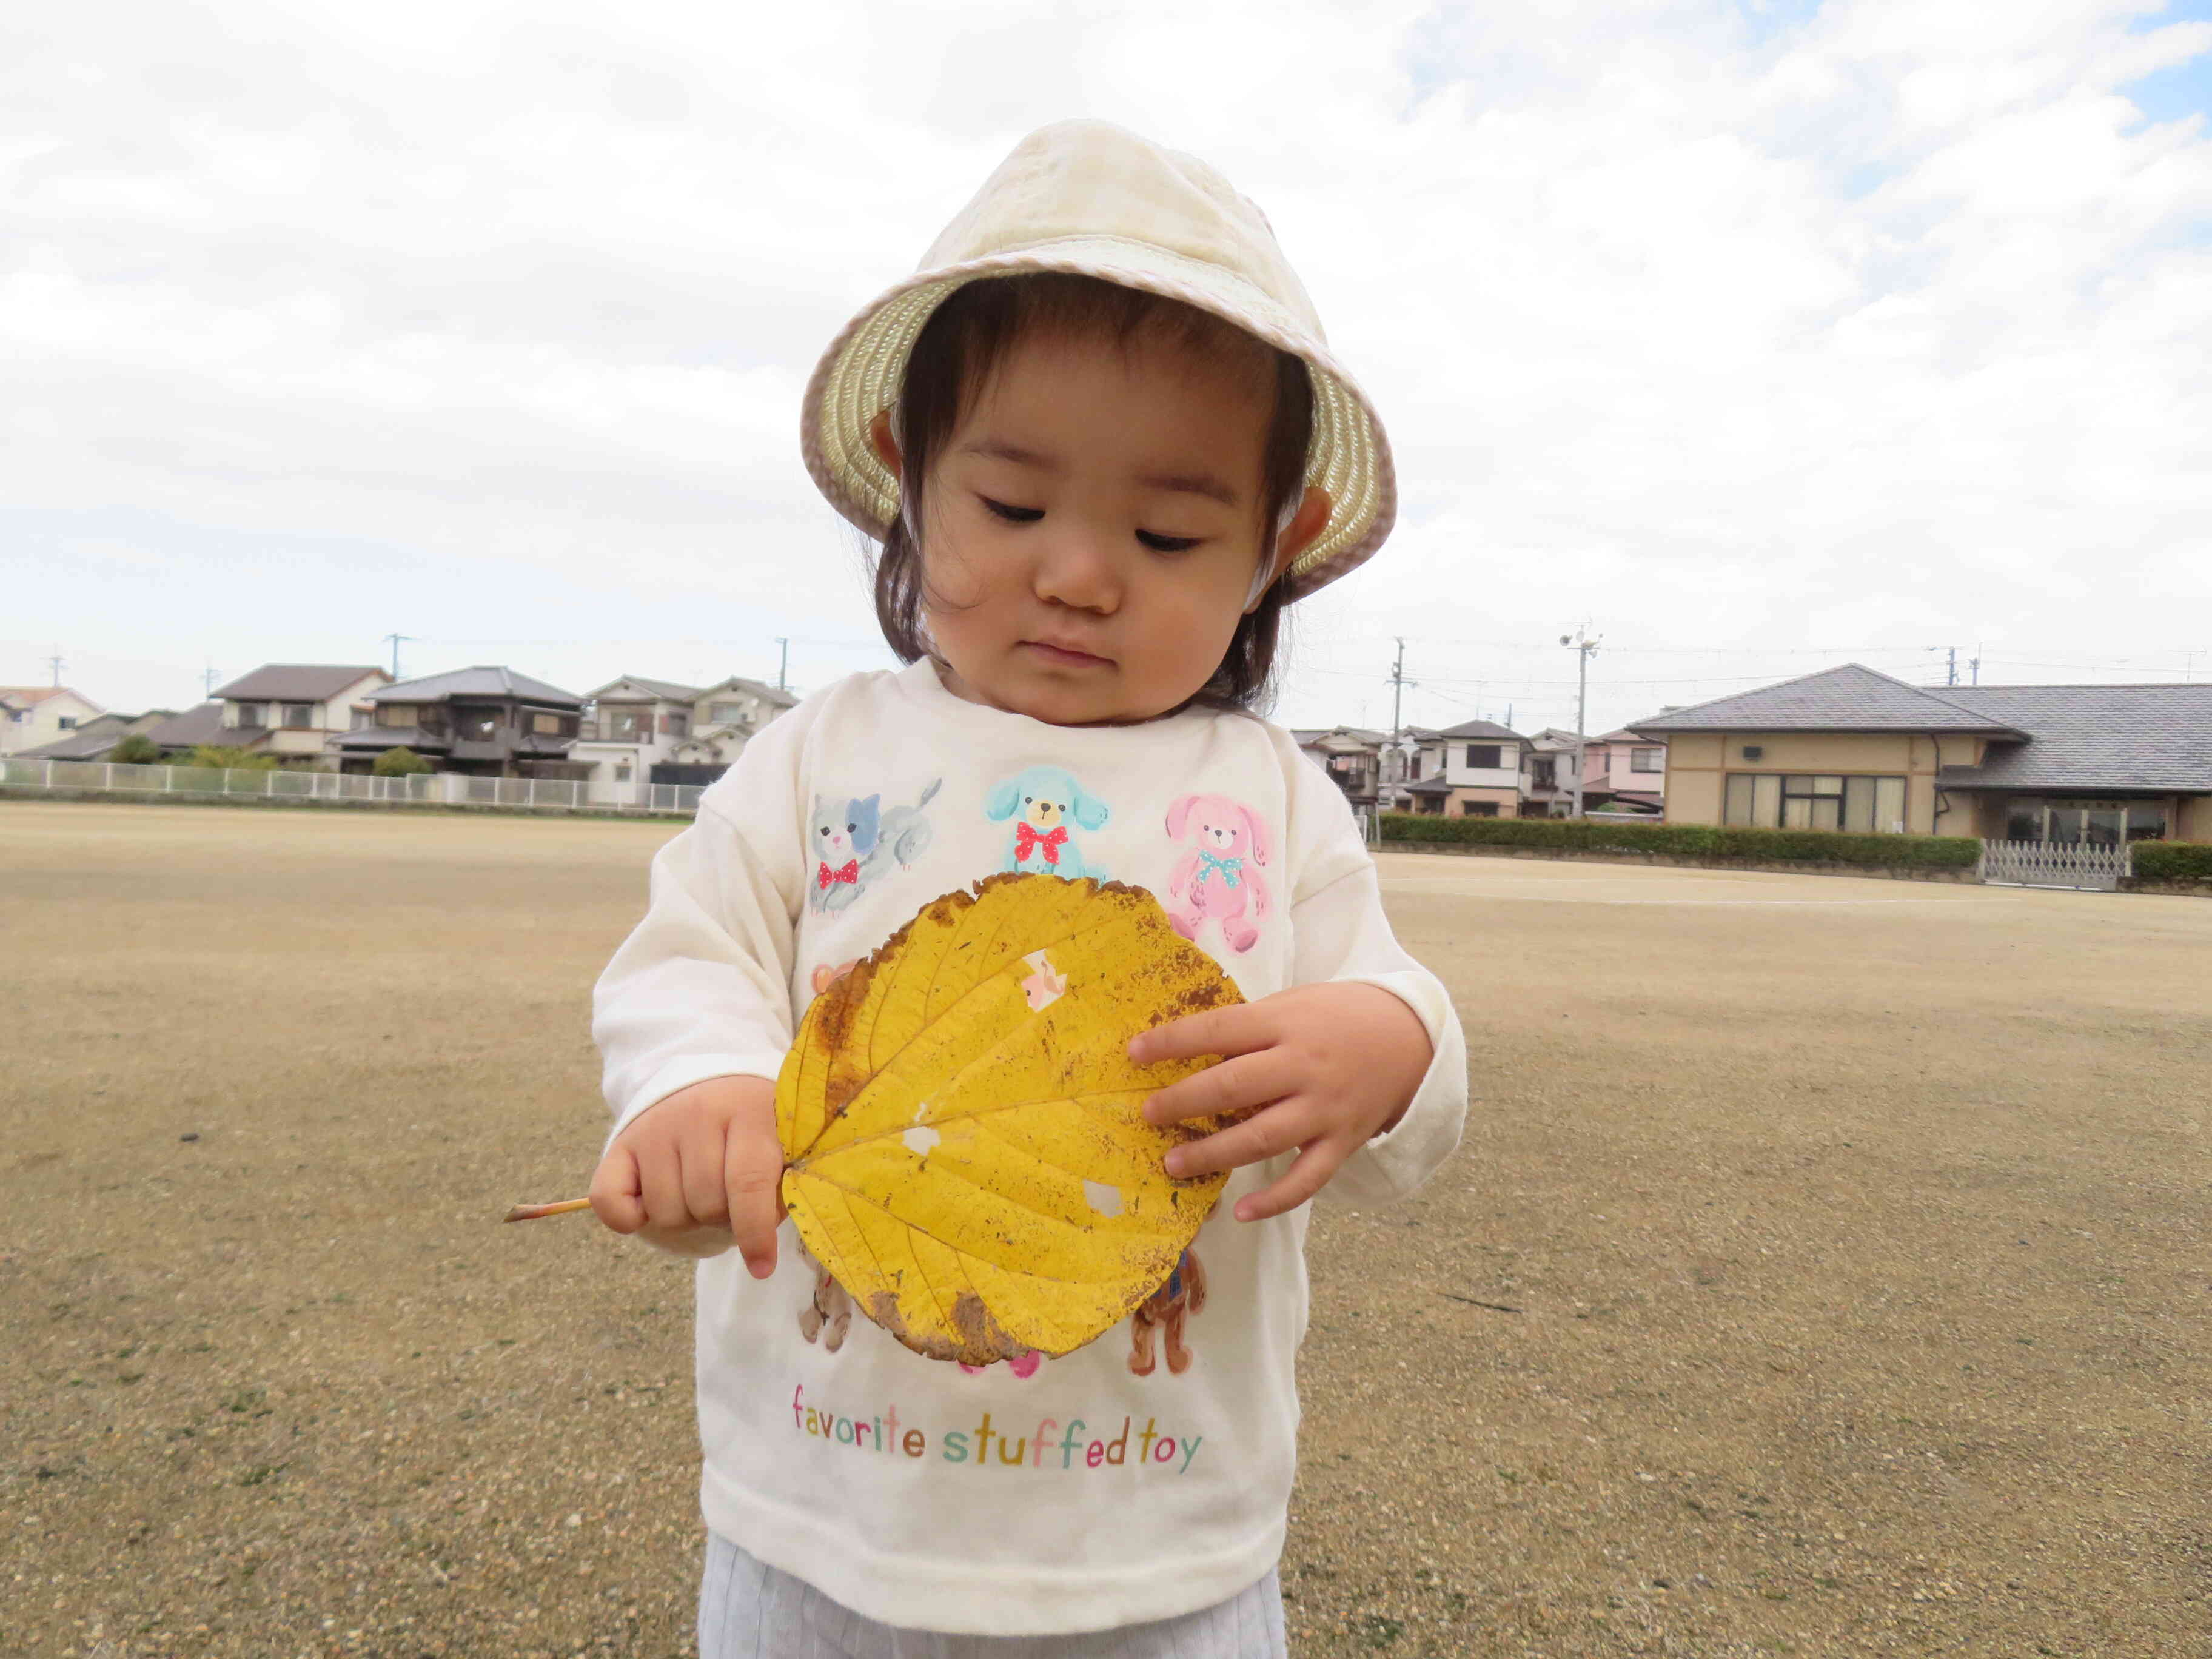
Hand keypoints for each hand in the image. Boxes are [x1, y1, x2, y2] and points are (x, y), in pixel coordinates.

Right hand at [588, 1076, 784, 1274]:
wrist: (711, 1088)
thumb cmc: (754, 1132)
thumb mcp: (782, 1149)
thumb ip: (780, 1188)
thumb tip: (763, 1231)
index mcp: (750, 1111)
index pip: (748, 1182)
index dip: (755, 1232)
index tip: (762, 1268)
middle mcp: (699, 1113)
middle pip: (707, 1203)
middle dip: (721, 1219)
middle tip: (727, 1201)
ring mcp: (657, 1126)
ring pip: (667, 1211)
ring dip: (686, 1220)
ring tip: (696, 1194)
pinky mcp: (622, 1142)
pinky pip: (611, 1200)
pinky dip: (628, 1219)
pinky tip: (648, 1210)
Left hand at [1130, 982, 1431, 1222]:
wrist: (1409, 1038)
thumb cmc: (1334, 1017)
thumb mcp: (1292, 1005)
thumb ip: (1248, 1029)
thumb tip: (1185, 1051)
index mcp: (1286, 1023)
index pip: (1221, 1030)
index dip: (1174, 1042)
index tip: (1134, 1054)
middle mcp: (1305, 1066)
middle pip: (1236, 1086)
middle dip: (1185, 1101)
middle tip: (1147, 1114)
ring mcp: (1325, 1108)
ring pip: (1264, 1137)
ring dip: (1214, 1153)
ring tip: (1173, 1163)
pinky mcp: (1343, 1142)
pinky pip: (1307, 1179)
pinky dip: (1275, 1199)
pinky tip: (1243, 1211)